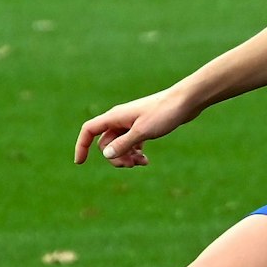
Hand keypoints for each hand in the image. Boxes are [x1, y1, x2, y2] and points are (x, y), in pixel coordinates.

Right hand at [73, 89, 195, 167]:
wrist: (186, 101)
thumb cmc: (164, 113)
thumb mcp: (142, 132)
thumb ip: (123, 144)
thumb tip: (106, 155)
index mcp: (115, 117)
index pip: (89, 130)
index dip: (81, 146)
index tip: (80, 163)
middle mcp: (120, 119)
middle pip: (106, 143)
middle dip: (115, 157)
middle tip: (132, 165)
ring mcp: (131, 123)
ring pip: (119, 145)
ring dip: (126, 157)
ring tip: (142, 163)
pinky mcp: (143, 126)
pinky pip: (131, 143)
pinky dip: (135, 153)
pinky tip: (145, 160)